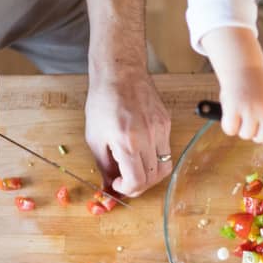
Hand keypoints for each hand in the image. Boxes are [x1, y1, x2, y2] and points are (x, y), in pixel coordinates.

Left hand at [84, 67, 171, 196]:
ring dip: (150, 175)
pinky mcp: (167, 124)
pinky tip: (142, 152)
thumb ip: (104, 166)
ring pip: (164, 168)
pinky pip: (166, 151)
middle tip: (126, 181)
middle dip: (138, 185)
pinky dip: (154, 158)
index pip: (137, 181)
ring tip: (136, 169)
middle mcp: (148, 138)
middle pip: (153, 178)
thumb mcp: (95, 137)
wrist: (120, 73)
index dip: (127, 190)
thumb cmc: (103, 101)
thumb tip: (109, 188)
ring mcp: (161, 130)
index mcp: (127, 142)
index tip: (119, 185)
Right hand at [218, 65, 262, 143]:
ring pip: (246, 135)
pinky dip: (228, 126)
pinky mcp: (234, 108)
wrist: (242, 66)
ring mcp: (250, 109)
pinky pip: (230, 129)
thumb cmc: (256, 83)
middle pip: (262, 137)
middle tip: (249, 127)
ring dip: (240, 129)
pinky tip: (230, 115)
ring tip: (239, 115)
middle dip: (255, 136)